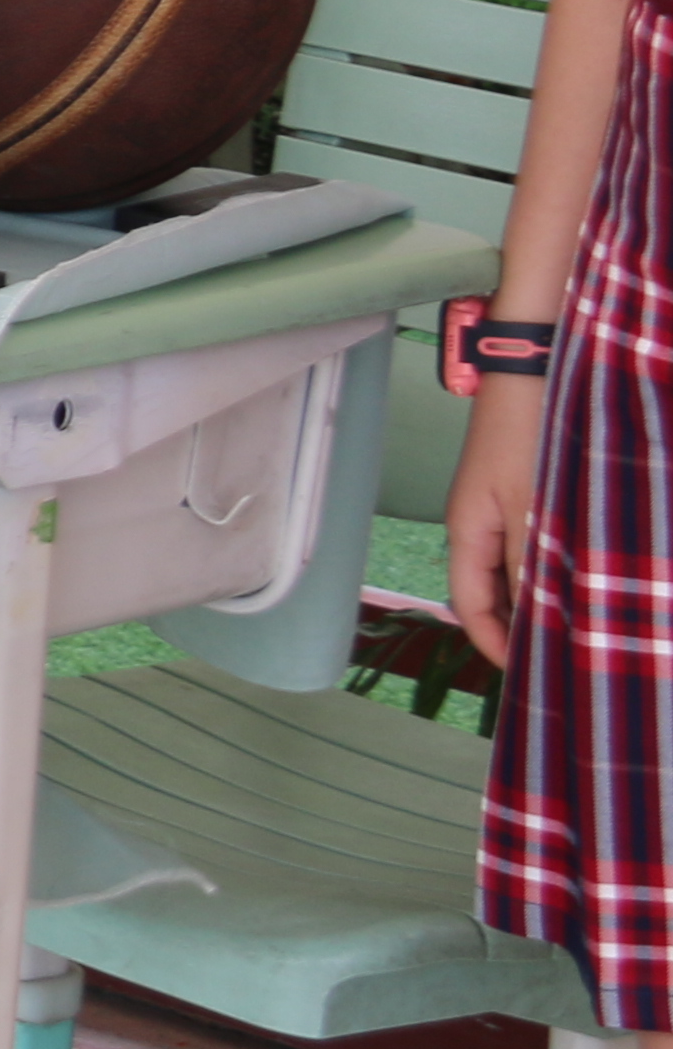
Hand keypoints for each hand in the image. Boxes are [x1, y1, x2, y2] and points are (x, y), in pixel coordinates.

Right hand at [447, 369, 553, 666]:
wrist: (533, 372)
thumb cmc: (528, 438)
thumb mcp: (531, 509)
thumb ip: (530, 567)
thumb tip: (538, 623)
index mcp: (469, 533)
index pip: (471, 606)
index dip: (495, 645)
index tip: (531, 676)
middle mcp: (479, 527)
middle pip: (490, 594)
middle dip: (519, 630)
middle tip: (560, 660)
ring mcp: (502, 510)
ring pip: (514, 572)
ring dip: (538, 601)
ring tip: (576, 627)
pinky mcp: (524, 495)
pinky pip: (531, 548)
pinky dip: (550, 572)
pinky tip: (579, 580)